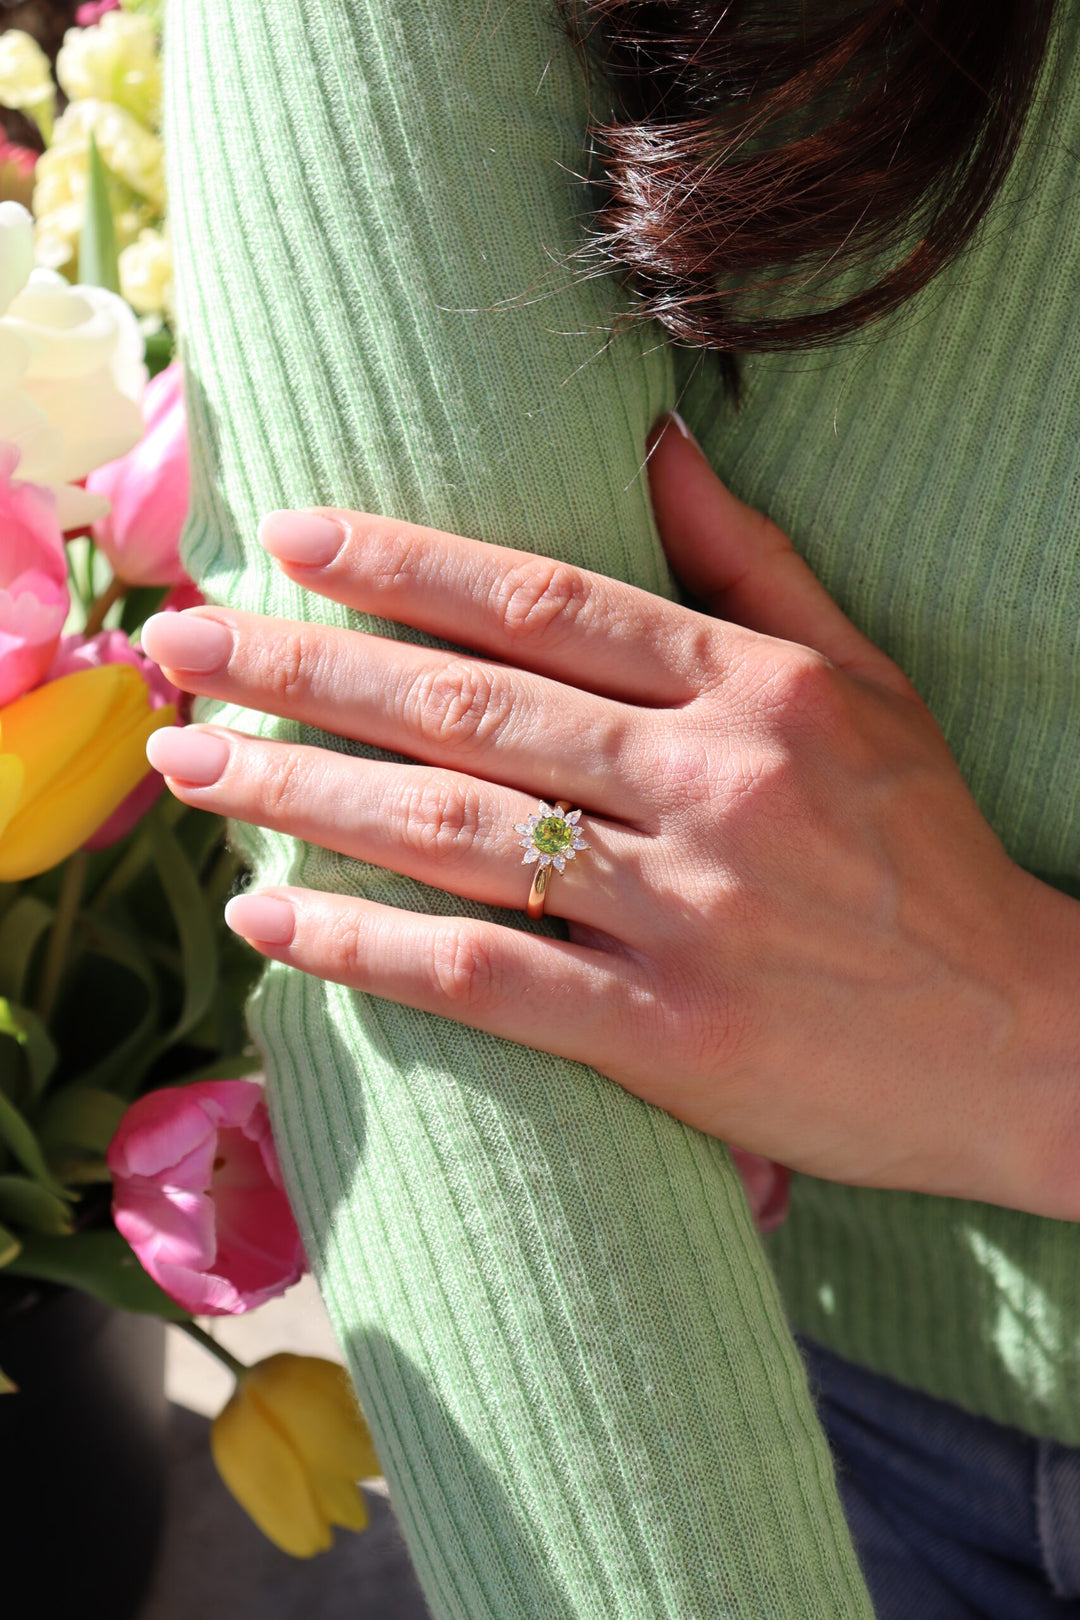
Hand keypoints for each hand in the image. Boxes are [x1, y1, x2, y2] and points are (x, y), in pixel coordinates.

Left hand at [141, 417, 1079, 1217]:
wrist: (1026, 1036)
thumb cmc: (930, 853)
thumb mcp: (864, 682)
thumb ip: (753, 563)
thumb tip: (655, 443)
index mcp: (757, 687)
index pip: (547, 600)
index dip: (407, 563)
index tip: (290, 539)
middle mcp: (714, 783)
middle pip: (468, 705)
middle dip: (304, 668)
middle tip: (179, 642)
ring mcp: (689, 910)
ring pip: (455, 831)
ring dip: (302, 795)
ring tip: (189, 767)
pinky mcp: (672, 1036)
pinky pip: (490, 976)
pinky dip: (368, 949)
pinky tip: (269, 920)